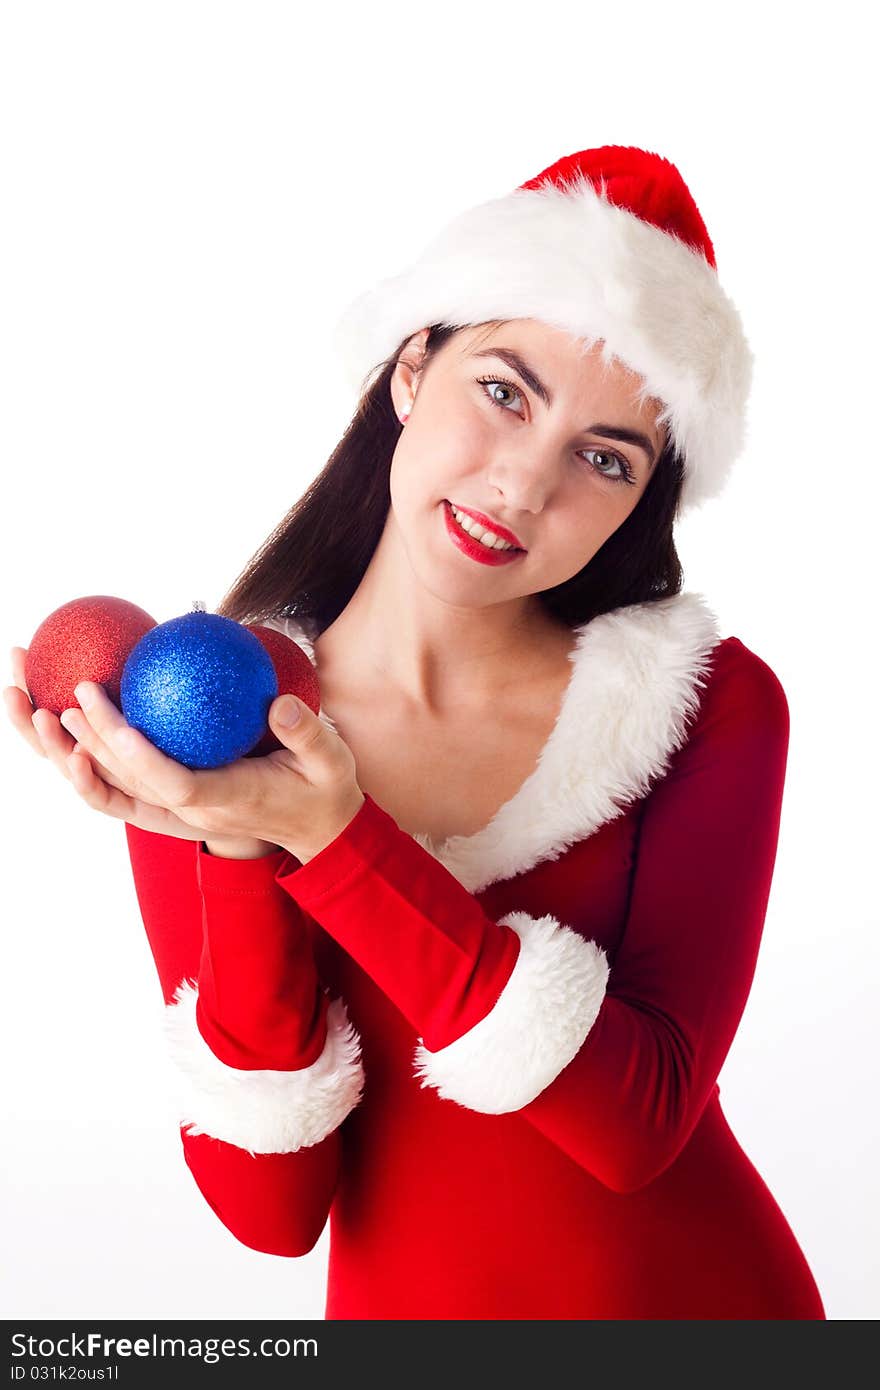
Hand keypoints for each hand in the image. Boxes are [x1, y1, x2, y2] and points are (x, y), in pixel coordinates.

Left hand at [31, 671, 363, 863]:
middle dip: (98, 743)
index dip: (139, 756)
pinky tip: (86, 729)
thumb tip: (280, 703)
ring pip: (124, 787)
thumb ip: (307, 732)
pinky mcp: (180, 800)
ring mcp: (183, 809)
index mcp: (227, 799)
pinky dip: (103, 761)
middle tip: (76, 696)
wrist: (321, 828)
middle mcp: (195, 810)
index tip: (113, 722)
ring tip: (60, 711)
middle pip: (134, 784)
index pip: (174, 783)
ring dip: (88, 752)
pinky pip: (132, 784)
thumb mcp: (331, 759)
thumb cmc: (326, 788)